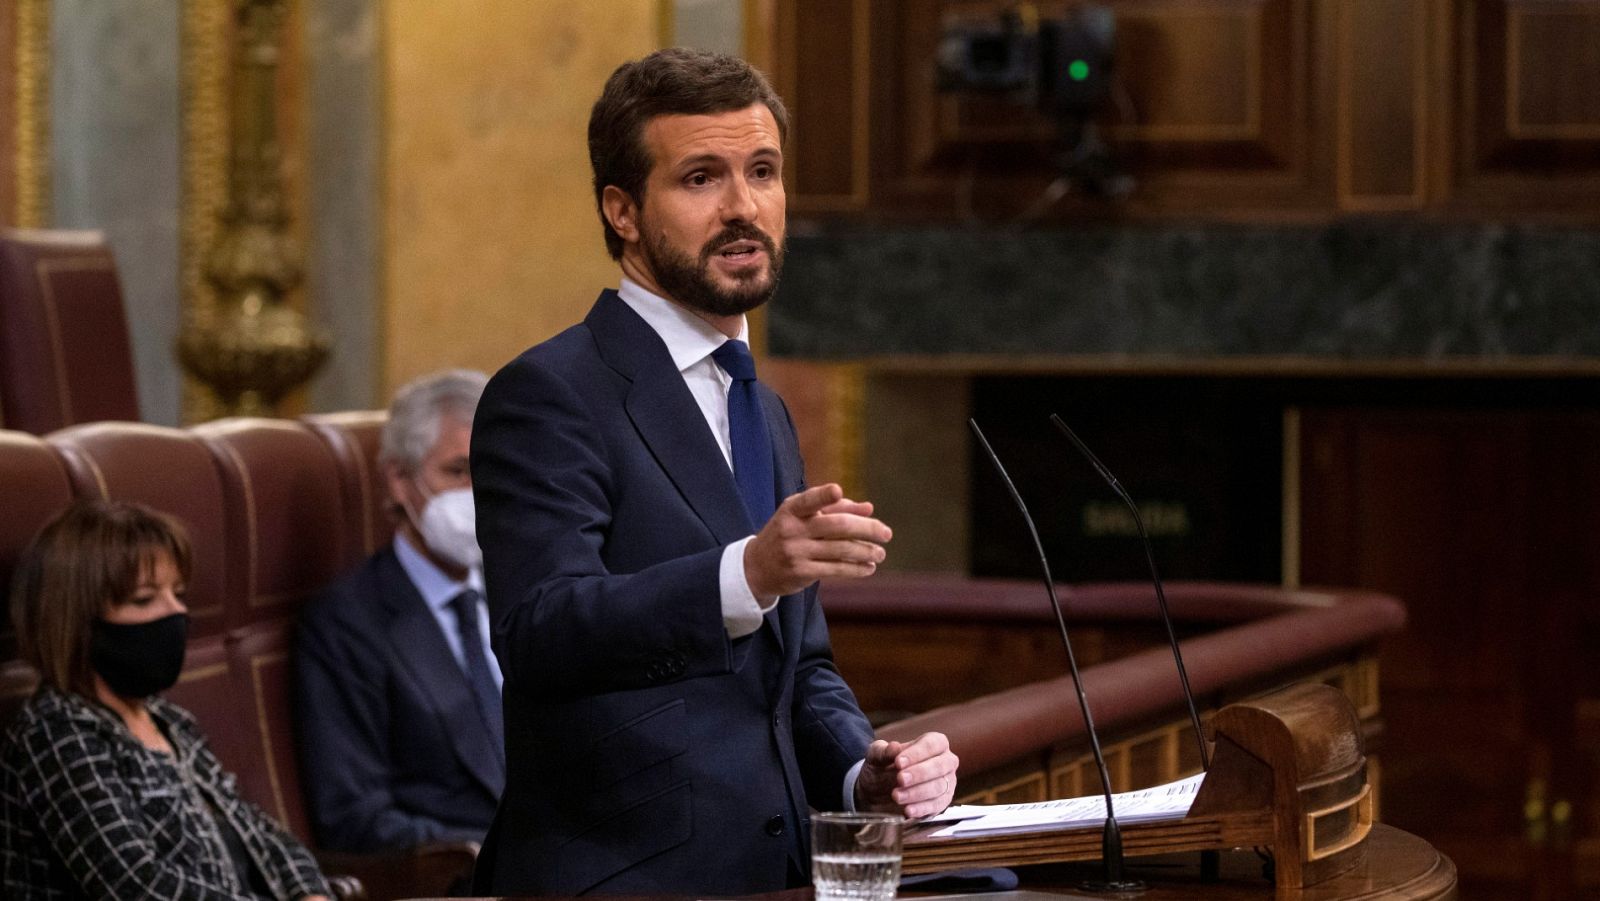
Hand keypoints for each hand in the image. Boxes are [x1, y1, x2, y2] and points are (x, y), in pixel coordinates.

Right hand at [744, 483, 890, 597]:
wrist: (757, 567)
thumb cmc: (787, 534)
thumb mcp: (803, 516)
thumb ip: (835, 509)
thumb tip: (869, 508)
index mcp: (792, 509)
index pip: (809, 500)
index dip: (822, 496)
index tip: (837, 490)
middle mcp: (792, 529)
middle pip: (837, 526)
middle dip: (867, 529)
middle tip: (887, 534)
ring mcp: (796, 552)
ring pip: (841, 550)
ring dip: (866, 552)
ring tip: (880, 553)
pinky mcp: (801, 573)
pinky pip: (835, 569)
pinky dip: (856, 568)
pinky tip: (869, 567)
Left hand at [853, 732, 958, 818]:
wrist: (879, 790)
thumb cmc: (884, 765)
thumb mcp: (878, 755)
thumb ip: (884, 750)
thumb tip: (894, 747)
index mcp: (936, 742)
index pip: (932, 744)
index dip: (916, 753)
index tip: (898, 762)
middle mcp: (946, 761)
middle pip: (939, 766)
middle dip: (919, 773)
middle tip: (900, 779)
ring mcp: (947, 782)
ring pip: (938, 787)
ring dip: (917, 792)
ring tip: (896, 796)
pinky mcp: (942, 802)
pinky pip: (936, 806)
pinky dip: (921, 809)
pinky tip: (907, 811)